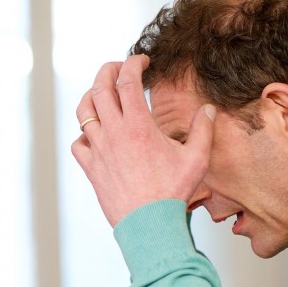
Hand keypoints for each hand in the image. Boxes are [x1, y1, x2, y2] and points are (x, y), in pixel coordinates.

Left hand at [71, 55, 214, 226]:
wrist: (148, 225)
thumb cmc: (172, 194)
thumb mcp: (196, 159)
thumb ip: (203, 130)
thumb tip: (208, 110)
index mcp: (138, 125)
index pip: (127, 80)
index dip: (133, 63)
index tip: (142, 61)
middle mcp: (113, 133)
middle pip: (99, 87)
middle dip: (108, 70)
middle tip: (119, 67)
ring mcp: (99, 150)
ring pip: (84, 112)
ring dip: (92, 96)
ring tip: (103, 94)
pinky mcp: (91, 169)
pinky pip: (78, 143)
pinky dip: (84, 133)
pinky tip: (95, 135)